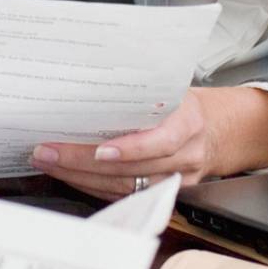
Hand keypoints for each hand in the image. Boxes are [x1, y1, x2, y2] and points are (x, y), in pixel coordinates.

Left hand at [28, 86, 267, 197]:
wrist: (219, 131)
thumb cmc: (186, 105)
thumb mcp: (172, 88)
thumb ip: (140, 90)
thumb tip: (91, 73)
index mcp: (187, 123)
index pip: (160, 142)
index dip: (130, 149)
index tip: (99, 149)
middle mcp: (184, 156)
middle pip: (131, 169)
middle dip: (83, 162)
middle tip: (48, 152)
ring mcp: (175, 180)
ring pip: (124, 186)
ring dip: (81, 177)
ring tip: (49, 163)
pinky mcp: (163, 194)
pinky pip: (125, 195)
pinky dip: (93, 187)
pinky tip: (70, 176)